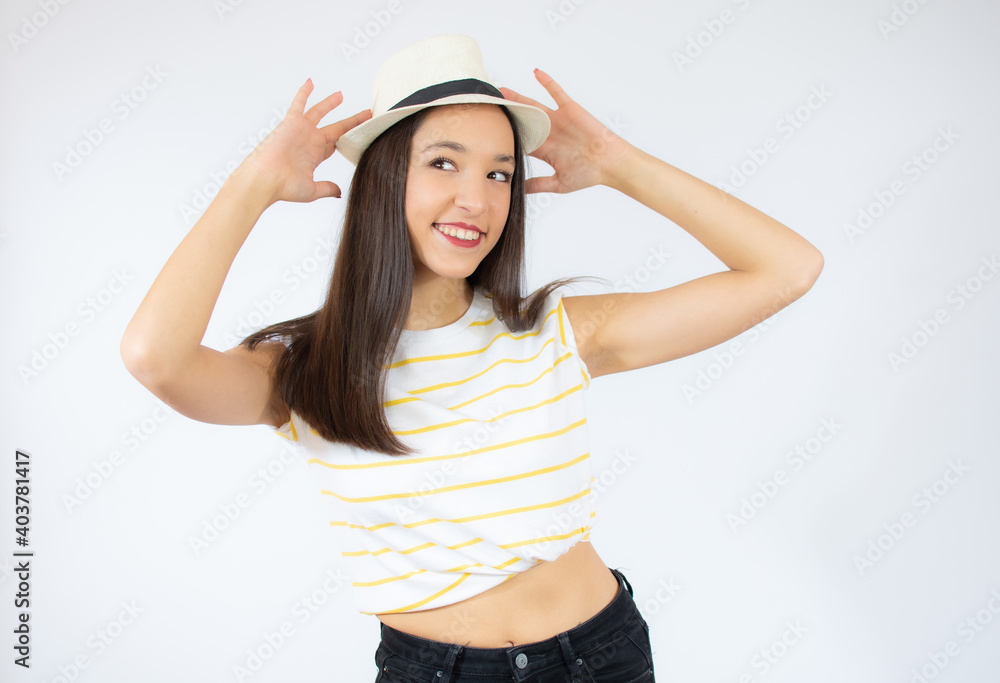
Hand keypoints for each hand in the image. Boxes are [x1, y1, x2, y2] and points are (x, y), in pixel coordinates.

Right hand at [237, 79, 371, 204]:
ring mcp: (302, 131)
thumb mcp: (312, 190)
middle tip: (366, 114)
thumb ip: (327, 188)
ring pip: (319, 113)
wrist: (265, 179)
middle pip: (336, 129)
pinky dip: (304, 93)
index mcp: (315, 157)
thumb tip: (340, 192)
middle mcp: (310, 142)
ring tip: (341, 95)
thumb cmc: (284, 187)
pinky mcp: (292, 123)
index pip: (335, 145)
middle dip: (351, 122)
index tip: (363, 135)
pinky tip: (310, 82)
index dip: (348, 139)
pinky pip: (299, 104)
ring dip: (330, 103)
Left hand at [500, 69, 631, 193]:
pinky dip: (547, 82)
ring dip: (519, 97)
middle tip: (489, 106)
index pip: (520, 141)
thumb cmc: (588, 174)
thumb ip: (537, 185)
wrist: (609, 163)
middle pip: (523, 122)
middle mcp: (548, 133)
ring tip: (502, 89)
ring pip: (534, 106)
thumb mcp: (558, 184)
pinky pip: (557, 92)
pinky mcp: (569, 110)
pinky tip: (536, 72)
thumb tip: (517, 192)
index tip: (488, 134)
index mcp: (545, 150)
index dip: (505, 137)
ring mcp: (558, 120)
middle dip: (507, 115)